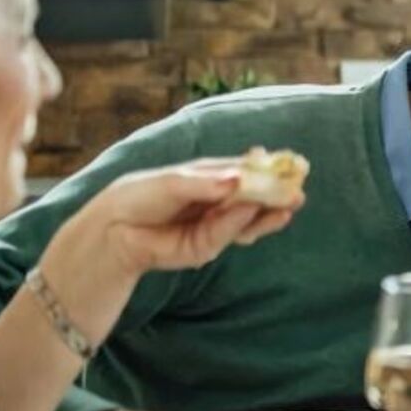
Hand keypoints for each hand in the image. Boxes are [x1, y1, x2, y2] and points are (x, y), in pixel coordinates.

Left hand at [71, 159, 301, 276]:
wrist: (112, 232)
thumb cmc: (139, 197)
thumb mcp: (173, 181)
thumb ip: (206, 183)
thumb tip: (239, 180)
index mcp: (210, 178)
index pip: (244, 170)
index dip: (267, 167)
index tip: (290, 163)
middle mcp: (217, 200)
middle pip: (253, 196)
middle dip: (276, 194)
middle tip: (298, 190)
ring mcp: (213, 225)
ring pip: (248, 218)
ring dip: (269, 213)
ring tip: (289, 205)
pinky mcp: (206, 247)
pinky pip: (229, 234)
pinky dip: (243, 225)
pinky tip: (259, 214)